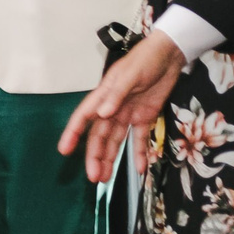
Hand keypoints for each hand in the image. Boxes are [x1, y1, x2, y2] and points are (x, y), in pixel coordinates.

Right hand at [57, 27, 183, 180]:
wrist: (170, 55)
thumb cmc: (145, 60)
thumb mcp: (129, 75)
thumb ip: (116, 95)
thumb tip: (101, 114)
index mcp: (103, 96)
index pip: (83, 117)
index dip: (73, 134)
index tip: (64, 150)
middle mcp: (111, 108)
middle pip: (99, 136)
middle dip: (95, 156)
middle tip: (94, 177)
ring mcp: (127, 114)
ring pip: (115, 141)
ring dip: (110, 158)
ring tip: (105, 178)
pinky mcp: (145, 118)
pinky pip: (139, 139)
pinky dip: (139, 153)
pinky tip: (138, 168)